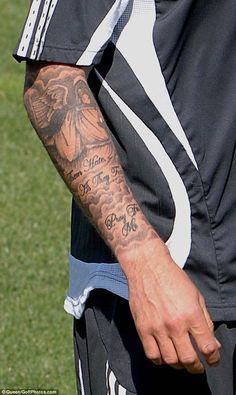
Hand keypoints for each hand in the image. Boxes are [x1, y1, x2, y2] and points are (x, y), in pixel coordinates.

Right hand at [121, 239, 220, 373]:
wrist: (147, 267)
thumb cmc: (173, 278)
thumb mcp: (196, 296)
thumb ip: (205, 320)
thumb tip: (212, 342)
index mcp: (191, 314)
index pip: (207, 347)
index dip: (213, 358)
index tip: (212, 359)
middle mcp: (175, 324)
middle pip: (189, 359)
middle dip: (196, 367)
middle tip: (197, 366)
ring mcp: (157, 328)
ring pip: (171, 360)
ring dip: (179, 365)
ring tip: (181, 361)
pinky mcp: (143, 329)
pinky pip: (152, 355)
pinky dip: (160, 360)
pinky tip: (164, 356)